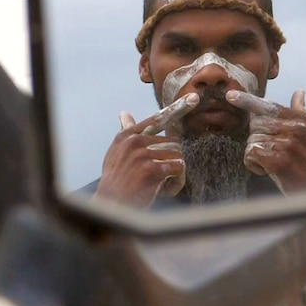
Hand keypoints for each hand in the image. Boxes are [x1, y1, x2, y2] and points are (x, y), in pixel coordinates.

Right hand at [94, 93, 199, 207]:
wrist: (111, 205)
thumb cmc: (117, 179)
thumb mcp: (117, 152)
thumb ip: (126, 132)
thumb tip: (124, 112)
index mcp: (128, 135)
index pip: (158, 119)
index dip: (177, 108)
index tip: (194, 99)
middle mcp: (134, 141)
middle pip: (174, 144)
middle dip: (174, 162)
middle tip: (161, 177)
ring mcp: (143, 155)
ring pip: (179, 157)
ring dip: (176, 174)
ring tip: (161, 185)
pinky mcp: (151, 169)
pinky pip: (179, 170)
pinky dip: (176, 183)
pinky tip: (164, 191)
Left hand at [225, 89, 305, 193]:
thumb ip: (302, 112)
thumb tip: (299, 92)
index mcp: (303, 119)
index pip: (270, 106)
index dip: (248, 100)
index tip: (230, 96)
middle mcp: (296, 128)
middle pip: (256, 124)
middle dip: (258, 139)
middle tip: (273, 153)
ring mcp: (287, 144)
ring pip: (252, 141)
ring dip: (257, 155)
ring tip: (275, 165)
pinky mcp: (279, 161)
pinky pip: (251, 154)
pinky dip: (254, 165)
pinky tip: (268, 171)